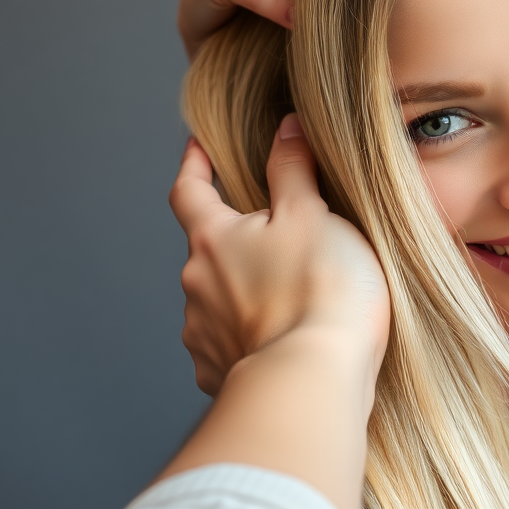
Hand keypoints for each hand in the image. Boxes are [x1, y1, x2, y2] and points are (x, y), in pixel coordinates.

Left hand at [168, 116, 390, 398]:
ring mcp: (202, 335)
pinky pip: (230, 347)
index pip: (189, 191)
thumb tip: (285, 127)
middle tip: (279, 238)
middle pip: (208, 251)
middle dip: (236, 241)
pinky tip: (284, 340)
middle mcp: (196, 286)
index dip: (194, 166)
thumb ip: (293, 168)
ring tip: (292, 298)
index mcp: (212, 240)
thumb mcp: (313, 215)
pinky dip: (251, 338)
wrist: (314, 381)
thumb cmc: (319, 292)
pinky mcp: (218, 375)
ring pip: (219, 300)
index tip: (198, 148)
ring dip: (245, 293)